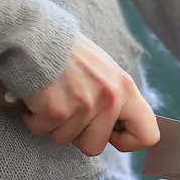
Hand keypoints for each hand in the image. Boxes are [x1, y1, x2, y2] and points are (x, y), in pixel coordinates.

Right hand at [20, 34, 159, 156]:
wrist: (31, 33)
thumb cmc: (67, 53)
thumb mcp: (105, 70)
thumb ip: (116, 98)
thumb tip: (122, 126)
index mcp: (126, 89)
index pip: (148, 135)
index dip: (127, 142)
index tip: (110, 135)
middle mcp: (110, 99)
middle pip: (94, 146)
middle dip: (76, 136)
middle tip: (66, 112)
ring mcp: (84, 105)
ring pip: (65, 140)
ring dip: (52, 124)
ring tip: (50, 97)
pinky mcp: (57, 110)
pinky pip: (42, 130)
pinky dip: (33, 118)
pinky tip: (35, 97)